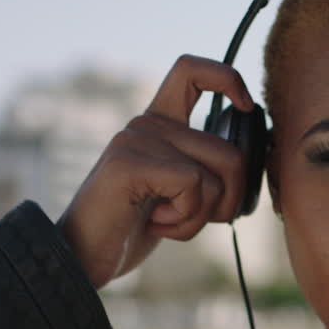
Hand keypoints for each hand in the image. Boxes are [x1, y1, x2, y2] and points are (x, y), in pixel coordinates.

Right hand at [58, 54, 254, 288]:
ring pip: (217, 174)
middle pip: (230, 153)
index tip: (245, 105)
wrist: (84, 258)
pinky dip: (186, 219)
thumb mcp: (175, 192)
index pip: (191, 71)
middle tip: (195, 219)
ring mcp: (136, 139)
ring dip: (201, 215)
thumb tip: (245, 162)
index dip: (227, 78)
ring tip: (167, 221)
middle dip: (230, 201)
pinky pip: (193, 185)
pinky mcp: (129, 163)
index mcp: (158, 124)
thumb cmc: (132, 228)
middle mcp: (147, 124)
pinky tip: (155, 224)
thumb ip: (202, 169)